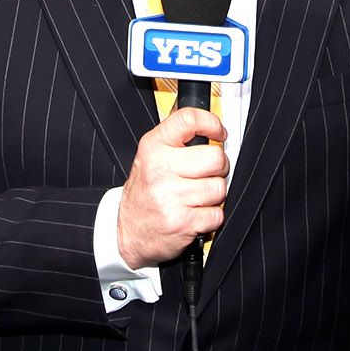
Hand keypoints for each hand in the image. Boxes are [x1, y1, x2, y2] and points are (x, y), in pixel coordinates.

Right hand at [117, 105, 228, 269]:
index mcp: (153, 147)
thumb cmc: (145, 192)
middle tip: (206, 173)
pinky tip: (194, 213)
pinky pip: (217, 214)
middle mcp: (160, 170)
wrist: (129, 231)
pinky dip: (211, 217)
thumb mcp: (151, 157)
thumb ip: (177, 140)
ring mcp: (171, 197)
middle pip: (215, 158)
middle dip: (218, 168)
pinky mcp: (182, 222)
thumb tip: (207, 123)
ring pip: (220, 188)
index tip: (218, 133)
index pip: (188, 120)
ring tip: (196, 196)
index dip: (211, 123)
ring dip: (214, 195)